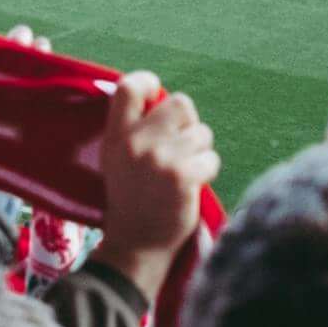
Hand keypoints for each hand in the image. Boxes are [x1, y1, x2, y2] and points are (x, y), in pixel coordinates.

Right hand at [88, 78, 220, 296]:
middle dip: (188, 122)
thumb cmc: (131, 199)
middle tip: (181, 145)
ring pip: (202, 133)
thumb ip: (135, 130)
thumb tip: (165, 101)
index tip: (155, 91)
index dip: (148, 81)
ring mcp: (161, 158)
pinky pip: (211, 158)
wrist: (136, 245)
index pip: (129, 87)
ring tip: (184, 172)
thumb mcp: (118, 159)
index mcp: (116, 136)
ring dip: (200, 151)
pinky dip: (207, 171)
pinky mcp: (184, 176)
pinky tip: (192, 187)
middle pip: (180, 103)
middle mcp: (137, 142)